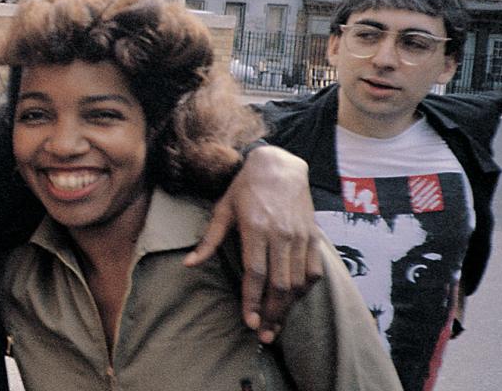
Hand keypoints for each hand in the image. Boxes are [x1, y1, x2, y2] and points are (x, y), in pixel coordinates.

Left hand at [184, 145, 323, 342]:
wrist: (280, 166)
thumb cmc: (245, 189)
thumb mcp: (222, 210)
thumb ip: (208, 240)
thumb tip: (188, 264)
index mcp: (257, 229)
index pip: (256, 273)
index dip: (252, 300)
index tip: (250, 322)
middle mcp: (282, 235)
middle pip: (279, 284)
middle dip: (272, 313)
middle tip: (264, 335)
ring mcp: (301, 236)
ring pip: (298, 281)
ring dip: (288, 307)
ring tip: (277, 326)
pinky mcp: (313, 236)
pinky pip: (313, 270)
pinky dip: (305, 289)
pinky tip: (293, 301)